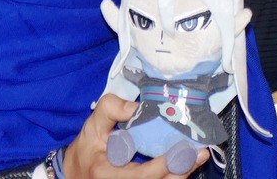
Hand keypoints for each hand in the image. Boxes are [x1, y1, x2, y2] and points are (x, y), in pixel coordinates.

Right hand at [63, 94, 209, 177]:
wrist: (76, 174)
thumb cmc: (87, 148)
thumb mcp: (92, 124)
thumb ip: (110, 109)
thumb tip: (136, 106)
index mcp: (107, 173)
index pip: (142, 175)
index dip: (164, 165)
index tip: (182, 148)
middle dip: (181, 170)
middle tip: (199, 152)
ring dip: (182, 174)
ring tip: (199, 156)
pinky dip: (175, 176)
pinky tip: (187, 164)